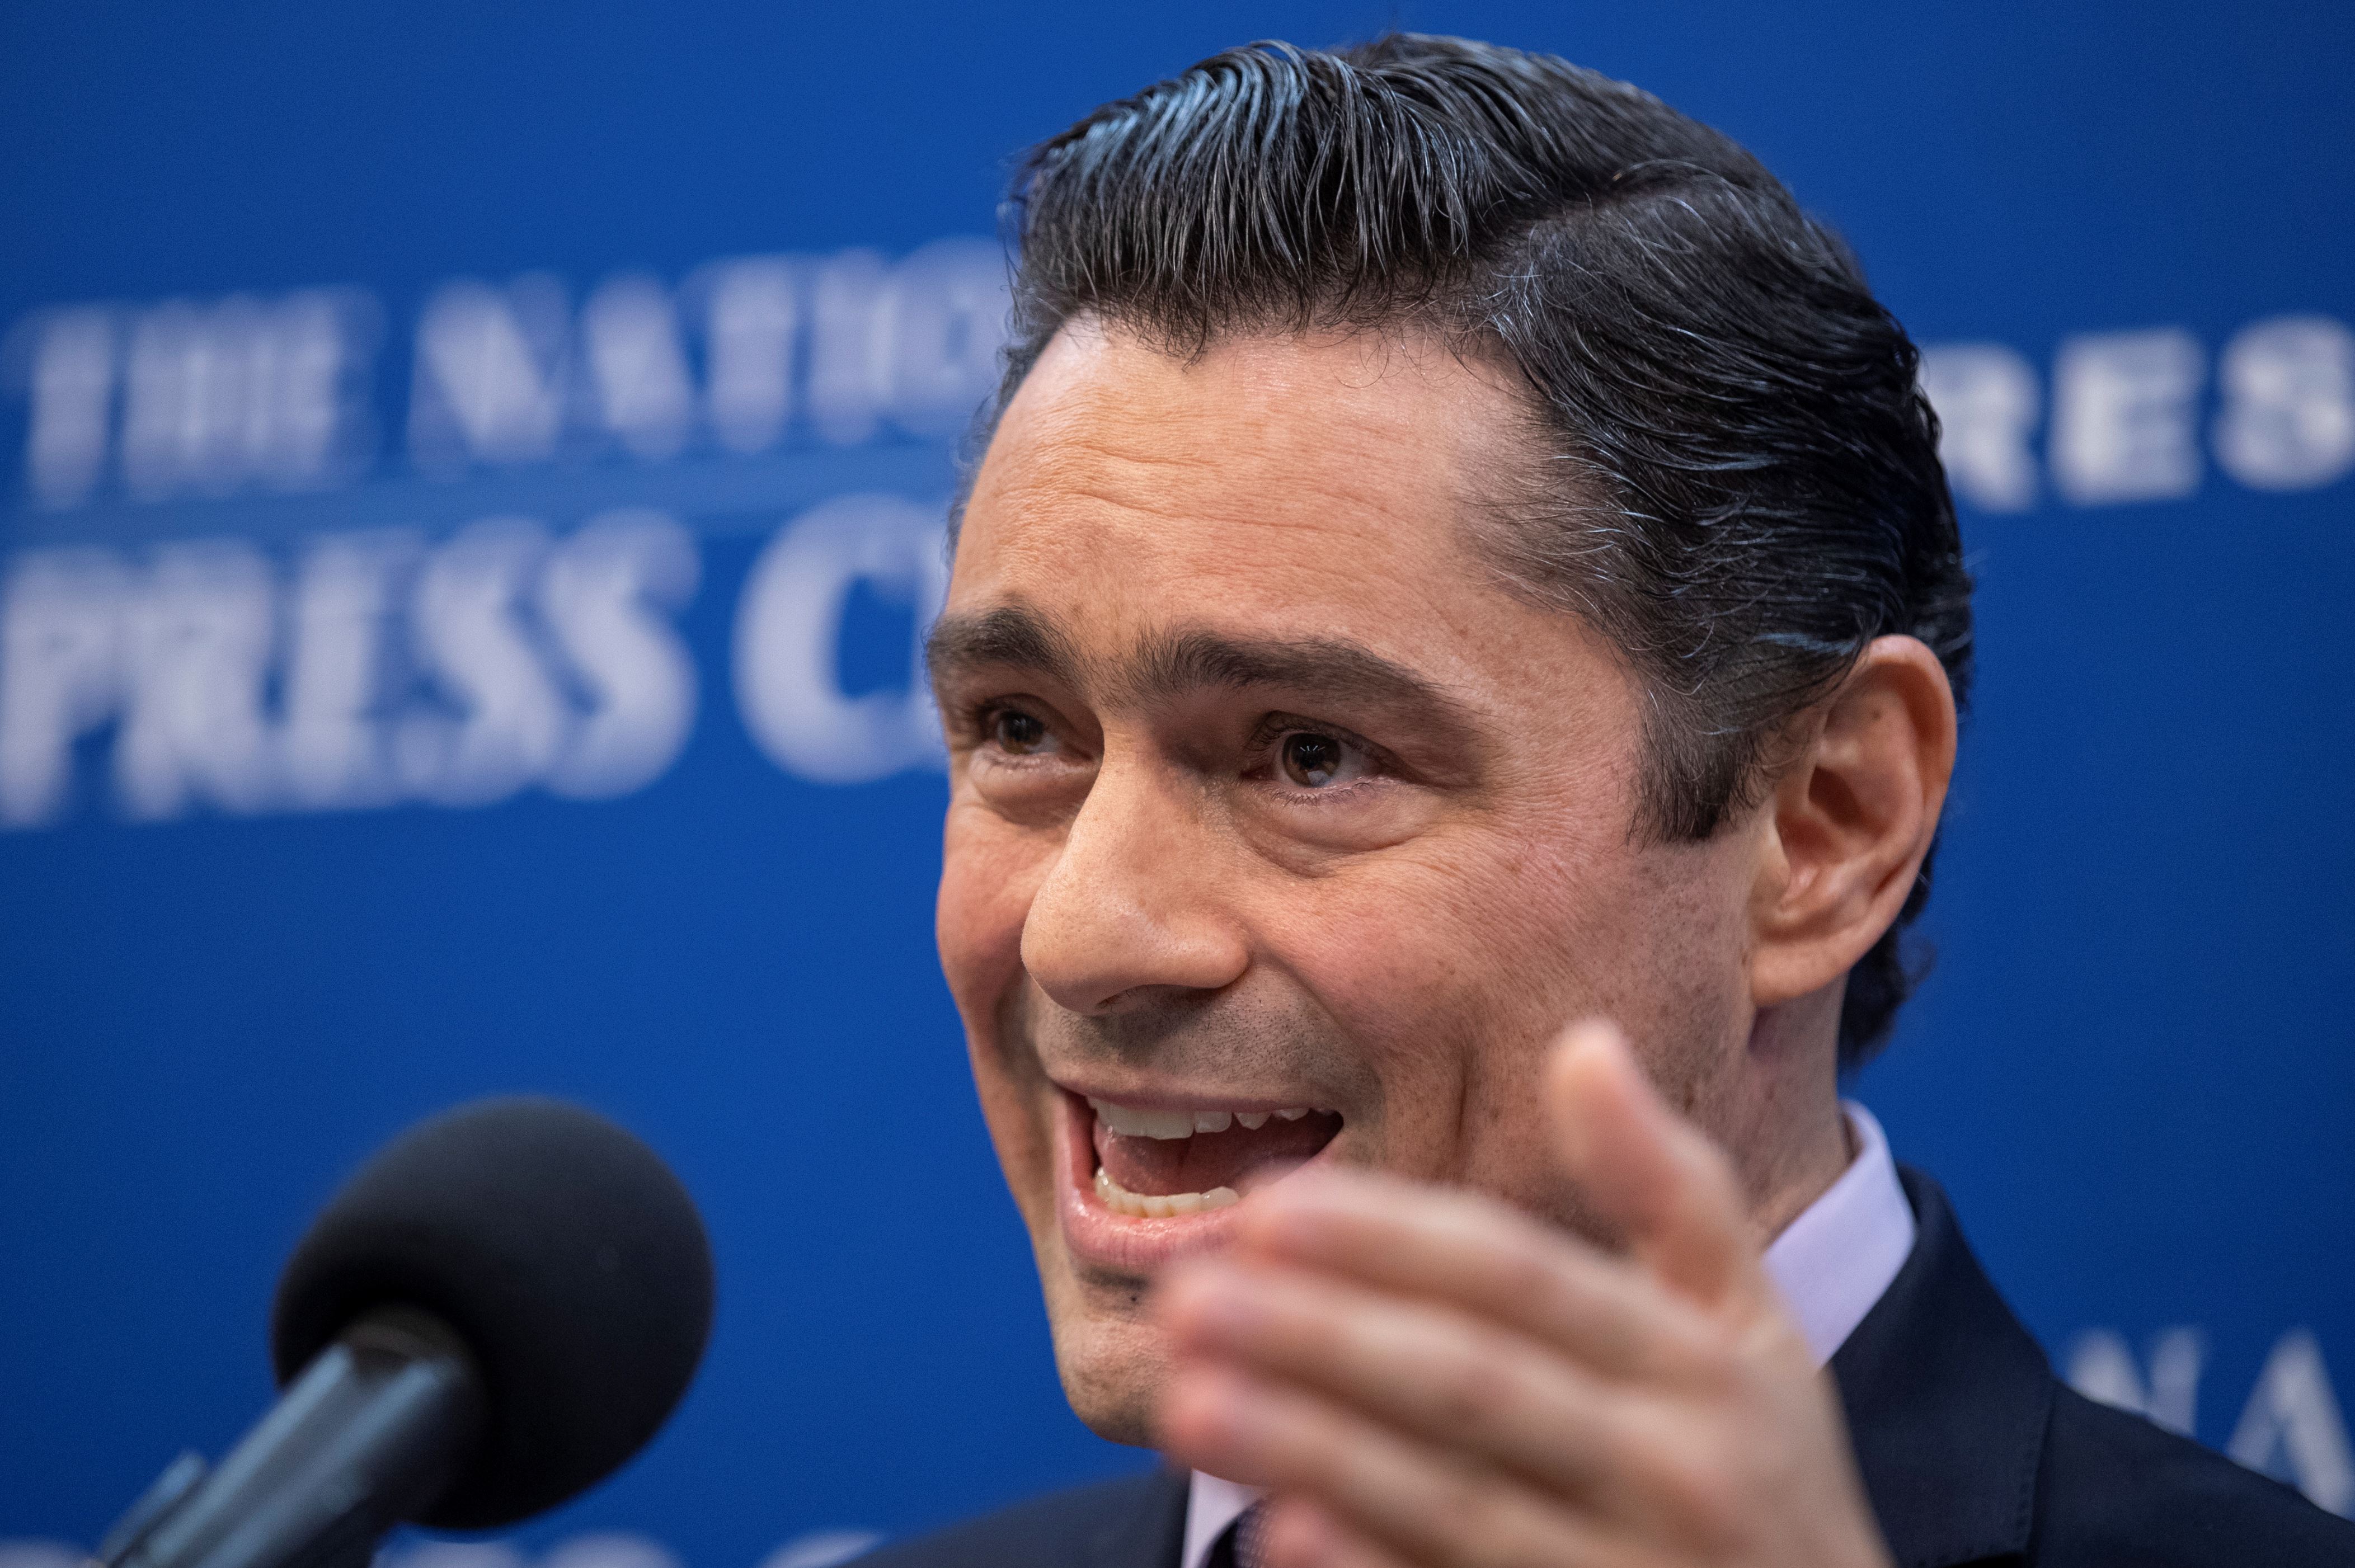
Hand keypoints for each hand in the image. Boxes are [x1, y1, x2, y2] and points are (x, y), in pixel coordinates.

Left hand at [1154, 1021, 1892, 1567]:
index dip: (1390, 1240)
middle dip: (1319, 1335)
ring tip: (1186, 1400)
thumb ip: (1671, 1190)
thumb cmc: (1766, 1477)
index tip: (1264, 1207)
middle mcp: (1672, 1471)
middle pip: (1468, 1385)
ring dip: (1311, 1449)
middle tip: (1184, 1295)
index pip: (1521, 1280)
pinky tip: (1279, 1533)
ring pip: (1449, 1504)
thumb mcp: (1752, 1329)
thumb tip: (1586, 1042)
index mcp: (1703, 1366)